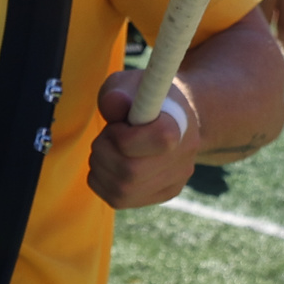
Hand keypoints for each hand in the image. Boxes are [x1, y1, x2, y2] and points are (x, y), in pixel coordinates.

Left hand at [88, 68, 201, 209]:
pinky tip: (108, 163)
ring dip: (100, 166)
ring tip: (106, 147)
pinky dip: (101, 180)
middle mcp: (183, 160)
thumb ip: (119, 91)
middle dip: (104, 152)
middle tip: (105, 136)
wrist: (172, 118)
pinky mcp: (160, 195)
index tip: (119, 123)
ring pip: (121, 190)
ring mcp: (173, 182)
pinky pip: (117, 199)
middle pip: (131, 172)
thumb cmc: (146, 99)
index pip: (158, 140)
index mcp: (182, 126)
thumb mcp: (131, 84)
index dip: (124, 135)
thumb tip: (113, 103)